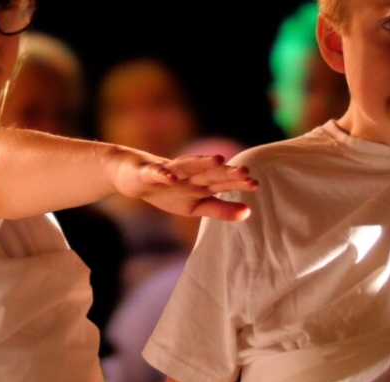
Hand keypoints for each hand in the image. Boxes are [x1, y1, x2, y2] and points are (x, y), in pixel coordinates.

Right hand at [113, 154, 258, 221]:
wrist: (134, 177)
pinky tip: (170, 178)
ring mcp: (169, 172)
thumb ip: (220, 209)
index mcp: (201, 184)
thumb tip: (248, 212)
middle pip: (209, 173)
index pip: (222, 182)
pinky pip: (157, 174)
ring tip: (218, 160)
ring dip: (202, 163)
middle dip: (226, 172)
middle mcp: (189, 175)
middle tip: (244, 171)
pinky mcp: (149, 173)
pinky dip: (163, 175)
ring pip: (187, 166)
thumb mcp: (195, 207)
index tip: (255, 184)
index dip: (237, 183)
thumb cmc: (169, 192)